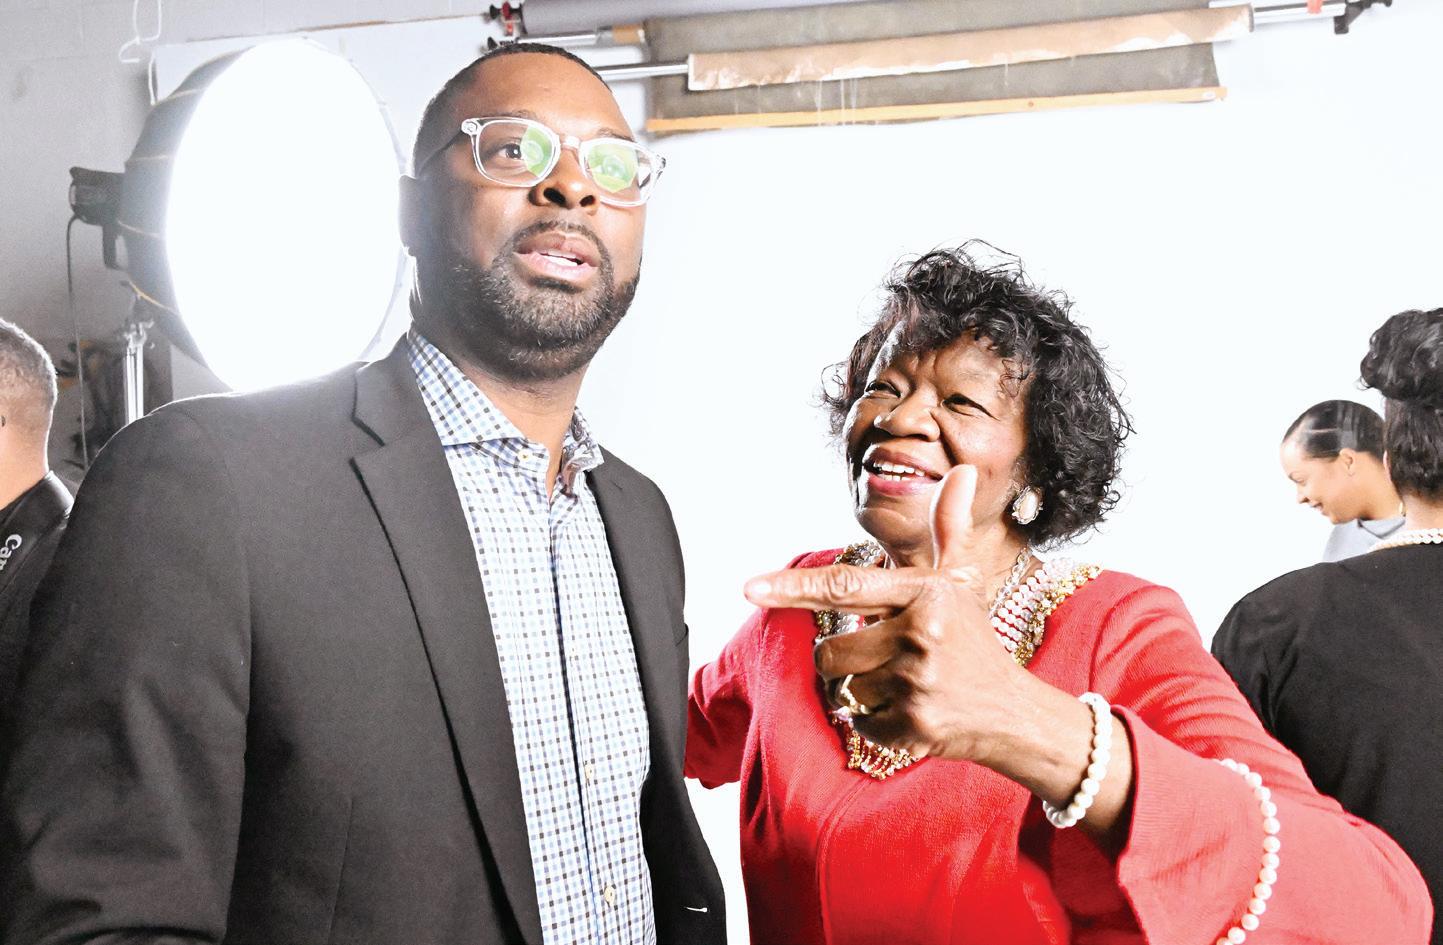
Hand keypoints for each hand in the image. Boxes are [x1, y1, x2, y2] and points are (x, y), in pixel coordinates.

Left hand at [744, 466, 1031, 763]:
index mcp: (925, 593)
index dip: (792, 588)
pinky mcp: (913, 727)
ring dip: (860, 689)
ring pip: (841, 687)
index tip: (749, 588)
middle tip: (886, 657)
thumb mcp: (961, 581)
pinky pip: (858, 723)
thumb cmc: (972, 639)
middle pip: (828, 651)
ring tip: (901, 683)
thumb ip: (948, 527)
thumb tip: (959, 471)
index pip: (843, 587)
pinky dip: (875, 721)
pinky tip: (909, 711)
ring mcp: (917, 683)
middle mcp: (920, 635)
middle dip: (843, 658)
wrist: (1011, 712)